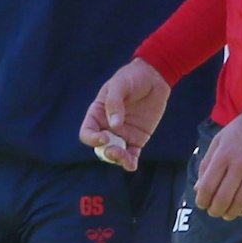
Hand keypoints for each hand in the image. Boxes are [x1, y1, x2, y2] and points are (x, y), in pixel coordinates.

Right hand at [79, 57, 171, 172]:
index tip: (104, 137)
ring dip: (117, 159)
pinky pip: (131, 155)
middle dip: (105, 152)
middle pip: (100, 147)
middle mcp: (107, 127)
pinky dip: (130, 163)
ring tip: (125, 158)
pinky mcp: (137, 139)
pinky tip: (131, 165)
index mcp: (97, 114)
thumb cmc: (132, 77)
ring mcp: (122, 134)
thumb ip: (114, 103)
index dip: (92, 138)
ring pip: (115, 154)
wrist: (154, 77)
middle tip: (115, 150)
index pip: (87, 132)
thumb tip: (114, 126)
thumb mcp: (120, 84)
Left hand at [194, 105, 241, 218]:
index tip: (202, 204)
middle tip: (214, 212)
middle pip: (223, 197)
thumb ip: (207, 164)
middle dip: (215, 210)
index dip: (202, 200)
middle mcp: (239, 164)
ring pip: (241, 202)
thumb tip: (199, 189)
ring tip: (227, 214)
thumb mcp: (219, 140)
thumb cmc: (241, 129)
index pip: (208, 186)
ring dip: (231, 213)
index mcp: (223, 154)